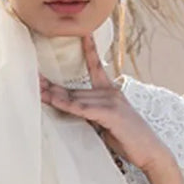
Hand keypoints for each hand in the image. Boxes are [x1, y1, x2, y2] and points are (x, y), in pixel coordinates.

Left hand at [39, 33, 170, 173]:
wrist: (150, 152)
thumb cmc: (129, 140)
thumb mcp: (107, 123)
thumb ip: (92, 113)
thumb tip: (74, 109)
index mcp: (110, 91)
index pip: (97, 65)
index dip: (89, 47)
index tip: (83, 31)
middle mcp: (111, 92)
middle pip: (76, 88)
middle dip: (53, 86)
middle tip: (32, 78)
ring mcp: (112, 101)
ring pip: (77, 97)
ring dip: (56, 96)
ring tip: (37, 91)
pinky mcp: (111, 114)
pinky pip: (85, 109)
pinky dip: (69, 106)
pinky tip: (55, 102)